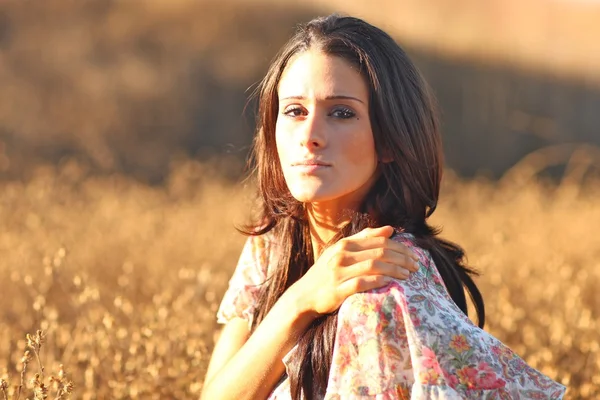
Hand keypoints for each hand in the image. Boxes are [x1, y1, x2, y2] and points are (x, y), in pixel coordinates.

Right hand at [291, 225, 419, 315]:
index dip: (399, 247)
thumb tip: (390, 229)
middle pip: (379, 252)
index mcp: (345, 244)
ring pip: (373, 266)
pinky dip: (377, 281)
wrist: (304, 295)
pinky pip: (361, 283)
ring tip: (408, 275)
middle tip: (415, 266)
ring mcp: (339, 272)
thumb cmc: (326, 272)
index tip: (413, 255)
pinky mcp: (337, 289)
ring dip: (394, 269)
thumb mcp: (342, 251)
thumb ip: (364, 239)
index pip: (378, 241)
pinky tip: (390, 282)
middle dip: (401, 258)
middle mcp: (341, 255)